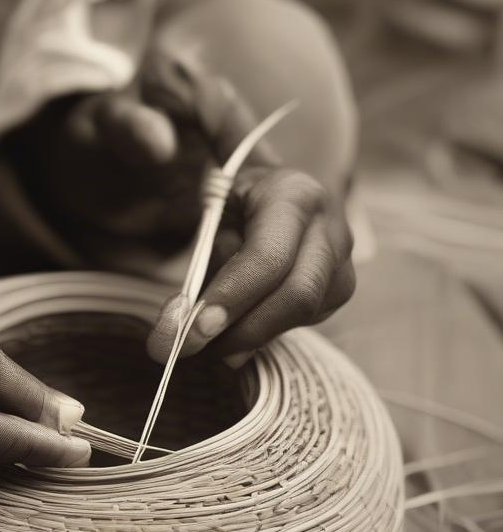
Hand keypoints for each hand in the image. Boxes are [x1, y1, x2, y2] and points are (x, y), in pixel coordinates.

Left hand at [147, 166, 354, 366]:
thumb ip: (205, 262)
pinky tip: (237, 329)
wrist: (283, 186)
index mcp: (293, 196)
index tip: (194, 328)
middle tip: (195, 345)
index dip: (231, 298)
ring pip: (305, 314)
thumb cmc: (239, 198)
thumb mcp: (214, 212)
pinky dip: (266, 330)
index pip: (267, 259)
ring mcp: (343, 261)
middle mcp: (330, 228)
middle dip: (244, 330)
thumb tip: (188, 323)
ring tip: (209, 341)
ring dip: (252, 336)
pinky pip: (305, 319)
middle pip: (297, 295)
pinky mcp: (340, 288)